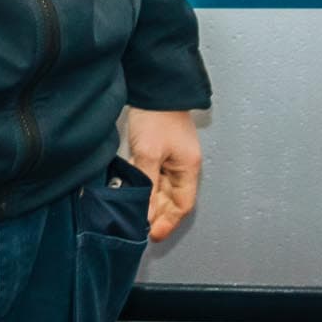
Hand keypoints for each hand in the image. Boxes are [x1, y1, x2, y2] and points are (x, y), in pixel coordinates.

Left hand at [120, 105, 203, 240]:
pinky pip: (154, 176)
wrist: (153, 87)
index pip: (182, 205)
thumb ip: (148, 185)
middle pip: (173, 199)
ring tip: (134, 214)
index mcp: (188, 167)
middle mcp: (183, 165)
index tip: (152, 234)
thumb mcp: (149, 153)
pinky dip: (146, 187)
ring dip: (150, 202)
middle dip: (158, 215)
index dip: (168, 222)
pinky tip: (133, 192)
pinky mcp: (159, 150)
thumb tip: (146, 213)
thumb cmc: (156, 116)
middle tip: (139, 228)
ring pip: (162, 189)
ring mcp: (171, 157)